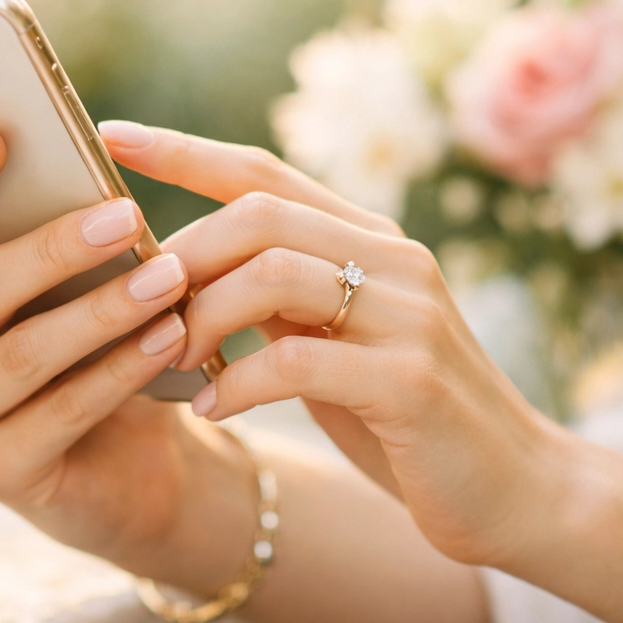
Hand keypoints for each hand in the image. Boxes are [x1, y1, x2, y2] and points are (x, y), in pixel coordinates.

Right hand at [0, 125, 256, 589]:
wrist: (123, 458)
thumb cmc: (87, 344)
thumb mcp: (65, 287)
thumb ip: (53, 235)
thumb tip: (87, 163)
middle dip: (52, 248)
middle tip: (126, 214)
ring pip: (22, 353)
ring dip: (102, 310)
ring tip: (168, 276)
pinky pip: (61, 413)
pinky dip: (120, 370)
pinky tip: (169, 336)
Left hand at [99, 120, 565, 570]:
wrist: (512, 489)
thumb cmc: (397, 409)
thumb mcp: (330, 336)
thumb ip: (276, 296)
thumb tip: (178, 274)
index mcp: (365, 236)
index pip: (260, 170)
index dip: (182, 150)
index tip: (109, 134)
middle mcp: (390, 256)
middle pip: (257, 213)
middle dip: (182, 255)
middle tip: (139, 304)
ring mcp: (407, 312)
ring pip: (271, 273)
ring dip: (201, 317)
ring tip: (169, 358)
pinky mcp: (412, 379)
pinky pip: (295, 361)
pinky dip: (235, 382)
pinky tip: (210, 407)